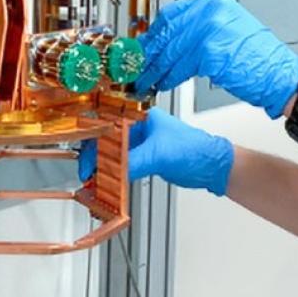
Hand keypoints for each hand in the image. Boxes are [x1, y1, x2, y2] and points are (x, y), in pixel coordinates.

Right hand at [78, 108, 234, 195]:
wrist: (212, 167)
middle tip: (87, 171)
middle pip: (109, 138)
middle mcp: (141, 127)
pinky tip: (107, 180)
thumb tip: (110, 171)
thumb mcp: (159, 154)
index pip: (110, 123)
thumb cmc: (195, 150)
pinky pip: (123, 163)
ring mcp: (143, 143)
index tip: (85, 155)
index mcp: (143, 116)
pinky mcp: (145, 158)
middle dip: (96, 155)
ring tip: (94, 178)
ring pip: (114, 152)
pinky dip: (114, 172)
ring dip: (103, 165)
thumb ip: (132, 162)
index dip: (94, 138)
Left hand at [137, 0, 297, 116]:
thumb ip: (198, 29)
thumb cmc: (258, 58)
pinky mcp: (208, 51)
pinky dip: (169, 77)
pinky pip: (180, 66)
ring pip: (171, 50)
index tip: (144, 44)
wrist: (281, 75)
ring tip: (148, 78)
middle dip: (150, 51)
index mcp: (214, 2)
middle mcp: (211, 10)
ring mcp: (209, 29)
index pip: (172, 13)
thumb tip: (169, 40)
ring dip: (157, 68)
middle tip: (140, 64)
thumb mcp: (227, 30)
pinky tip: (163, 82)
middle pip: (168, 30)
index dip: (155, 32)